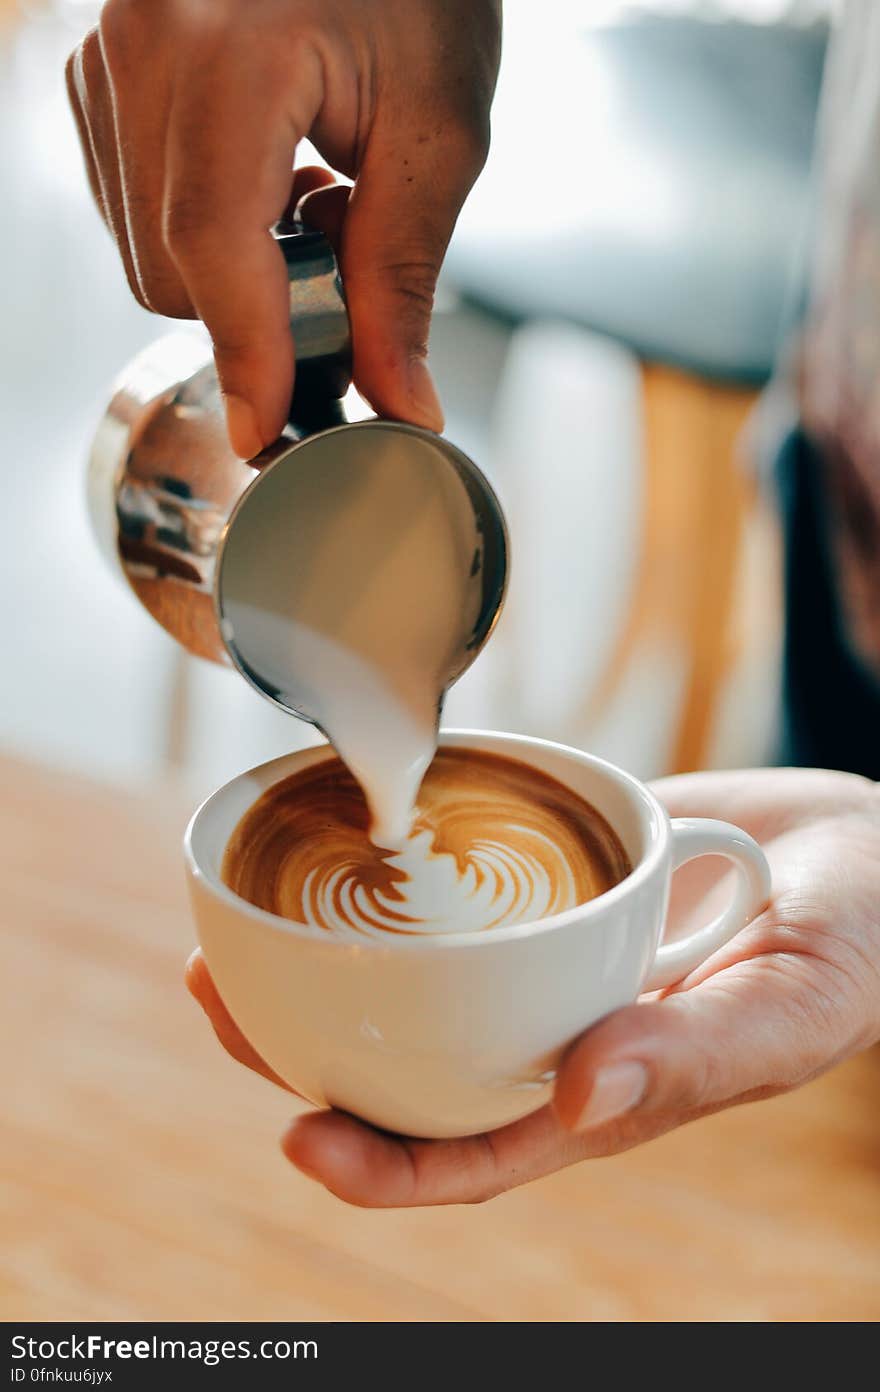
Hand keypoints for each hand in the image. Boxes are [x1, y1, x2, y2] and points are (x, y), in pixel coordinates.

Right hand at [66, 0, 500, 454]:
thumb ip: (404, 279)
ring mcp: (105, 55)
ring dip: (231, 272)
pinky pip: (131, 212)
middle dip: (257, 309)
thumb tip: (398, 400)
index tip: (271, 430)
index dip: (247, 350)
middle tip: (340, 254)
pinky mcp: (99, 75)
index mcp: (227, 42)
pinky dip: (202, 233)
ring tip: (308, 195)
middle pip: (170, 268)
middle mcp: (141, 41)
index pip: (214, 239)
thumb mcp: (436, 133)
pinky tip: (264, 177)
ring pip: (144, 253)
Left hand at [186, 767, 879, 1205]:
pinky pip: (452, 882)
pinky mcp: (545, 870)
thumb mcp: (789, 1010)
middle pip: (407, 1066)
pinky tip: (329, 839)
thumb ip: (695, 1059)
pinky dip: (387, 874)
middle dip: (302, 1053)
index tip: (297, 1140)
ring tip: (228, 928)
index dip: (382, 1166)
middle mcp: (550, 1028)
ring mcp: (541, 951)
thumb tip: (577, 1102)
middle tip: (213, 995)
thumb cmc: (847, 946)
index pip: (471, 1152)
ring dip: (317, 963)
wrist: (862, 851)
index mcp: (599, 1093)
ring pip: (410, 978)